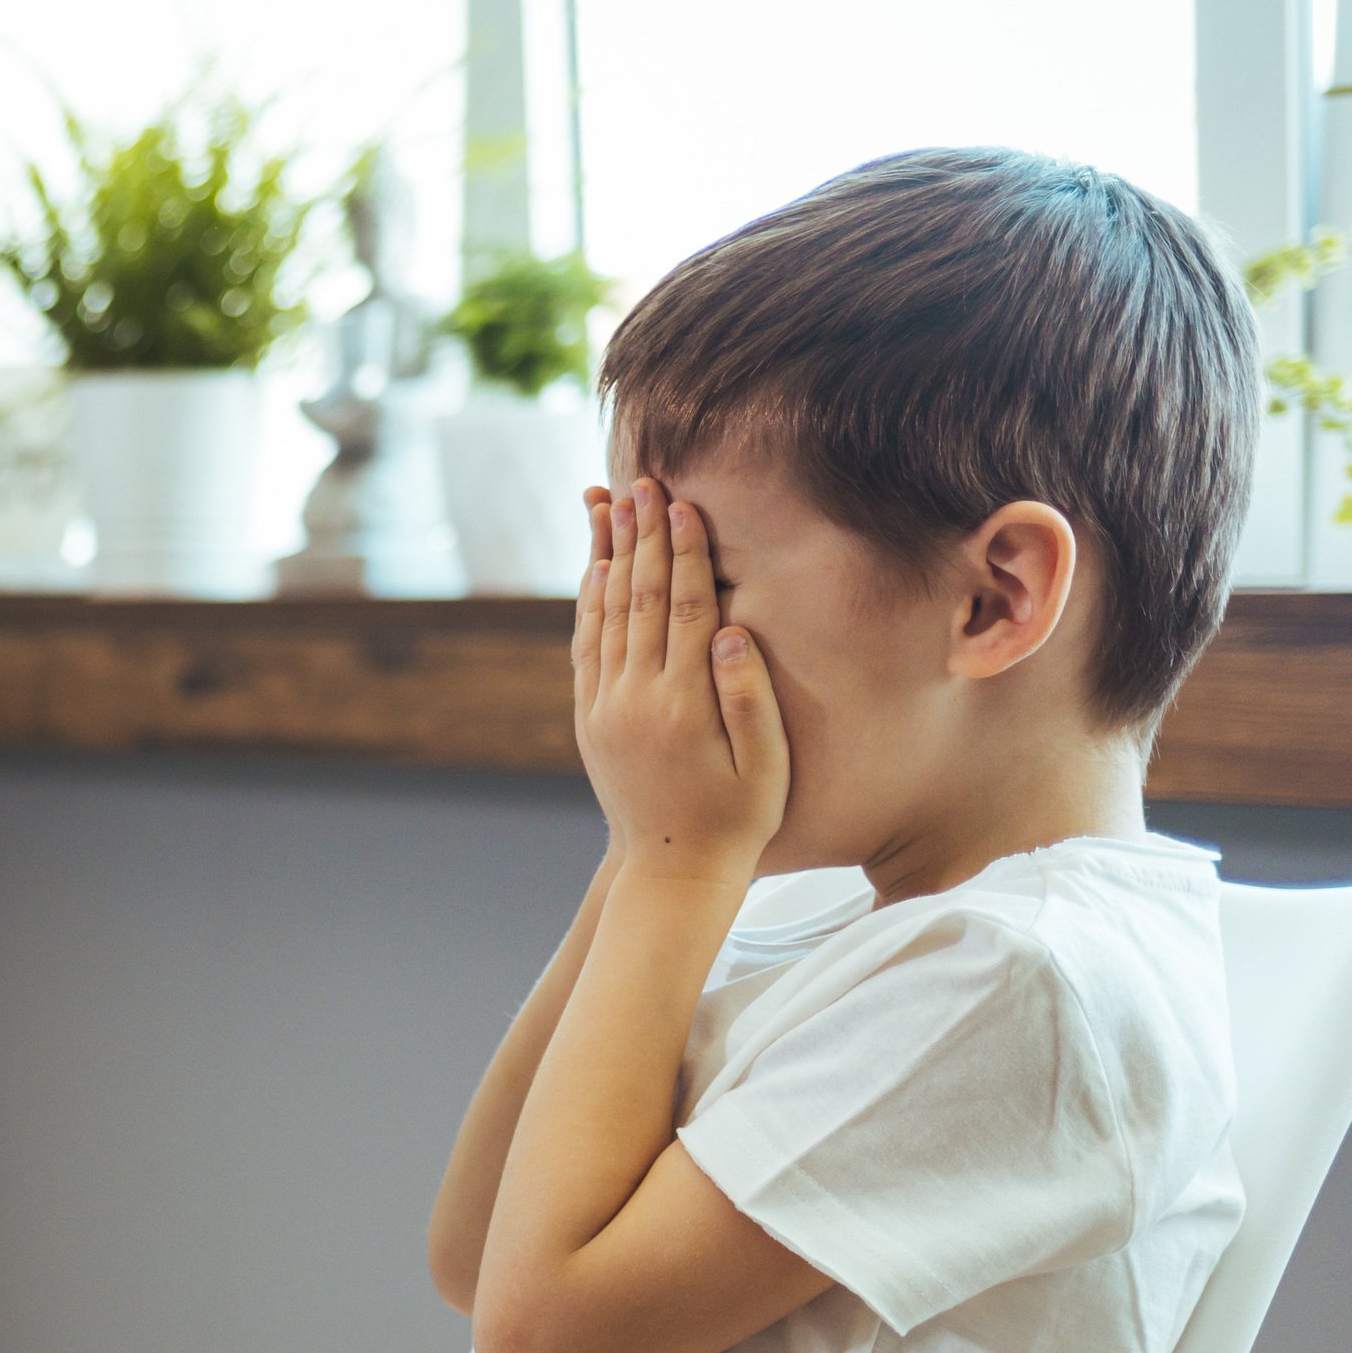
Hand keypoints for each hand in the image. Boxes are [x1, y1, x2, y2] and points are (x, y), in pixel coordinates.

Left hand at [573, 479, 786, 883]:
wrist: (672, 870)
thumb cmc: (738, 818)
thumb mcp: (766, 766)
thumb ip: (750, 697)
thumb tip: (733, 631)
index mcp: (684, 704)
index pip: (685, 607)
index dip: (684, 551)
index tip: (679, 502)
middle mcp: (636, 699)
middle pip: (640, 598)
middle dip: (641, 535)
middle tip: (639, 482)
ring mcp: (606, 707)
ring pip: (604, 614)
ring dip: (608, 555)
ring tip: (608, 505)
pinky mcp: (590, 717)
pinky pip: (586, 646)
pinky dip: (589, 601)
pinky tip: (596, 567)